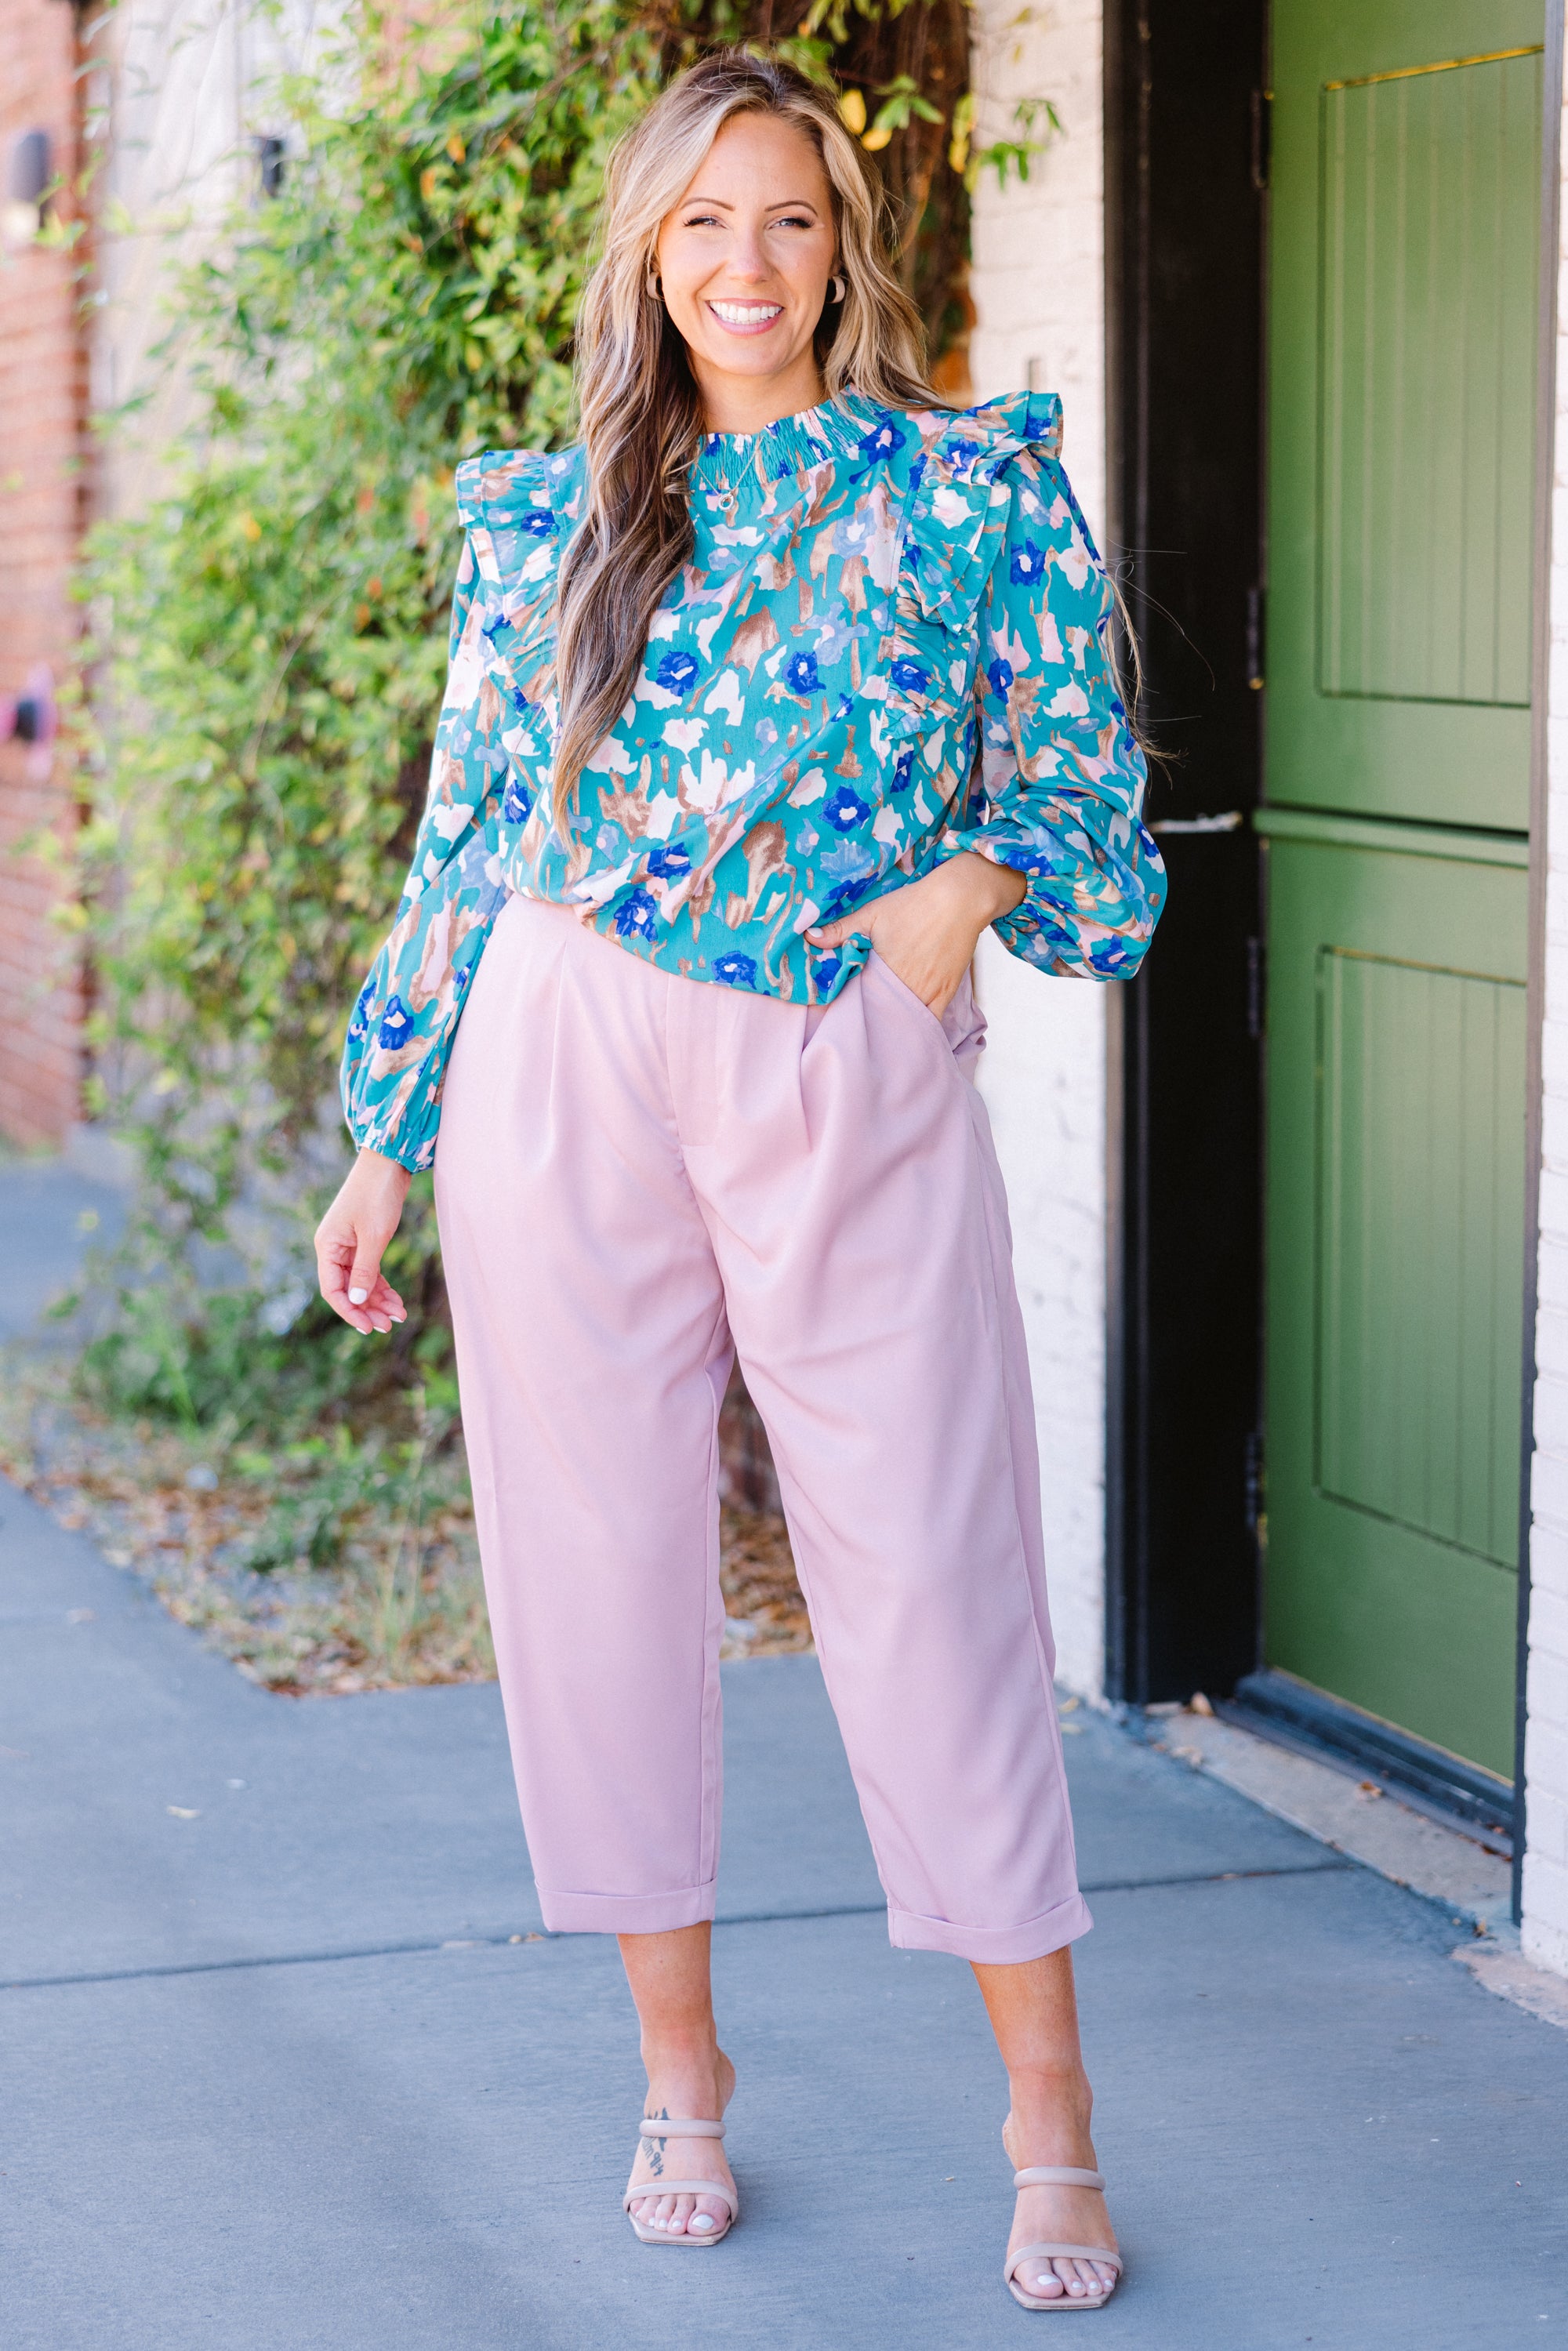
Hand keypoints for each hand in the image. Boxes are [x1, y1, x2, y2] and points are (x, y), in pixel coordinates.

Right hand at [315, 1149, 413, 1334]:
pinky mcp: (363, 1241)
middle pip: (347, 1290)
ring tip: (399, 1315)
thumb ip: (364, 1271)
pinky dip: (382, 1286)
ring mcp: (348, 1246)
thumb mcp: (373, 1237)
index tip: (369, 1328)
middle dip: (367, 1309)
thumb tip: (355, 1301)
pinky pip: (370, 1272)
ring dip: (378, 1300)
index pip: (332, 1290)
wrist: (388, 1162)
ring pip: (360, 1283)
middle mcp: (334, 1248)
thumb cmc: (377, 1195)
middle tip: (389, 1326)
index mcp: (328, 1246)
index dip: (349, 1312)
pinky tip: (397, 1301)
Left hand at [806, 852, 1026, 1018]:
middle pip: (882, 1018)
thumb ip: (839, 930)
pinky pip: (930, 1022)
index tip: (837, 1018)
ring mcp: (928, 994)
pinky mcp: (945, 994)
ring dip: (892, 1028)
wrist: (960, 899)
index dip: (848, 1012)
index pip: (859, 1004)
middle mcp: (905, 988)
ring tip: (878, 1035)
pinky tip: (907, 1034)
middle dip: (869, 1025)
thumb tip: (807, 937)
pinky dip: (917, 1028)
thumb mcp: (871, 913)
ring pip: (905, 1023)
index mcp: (883, 972)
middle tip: (856, 1030)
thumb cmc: (913, 904)